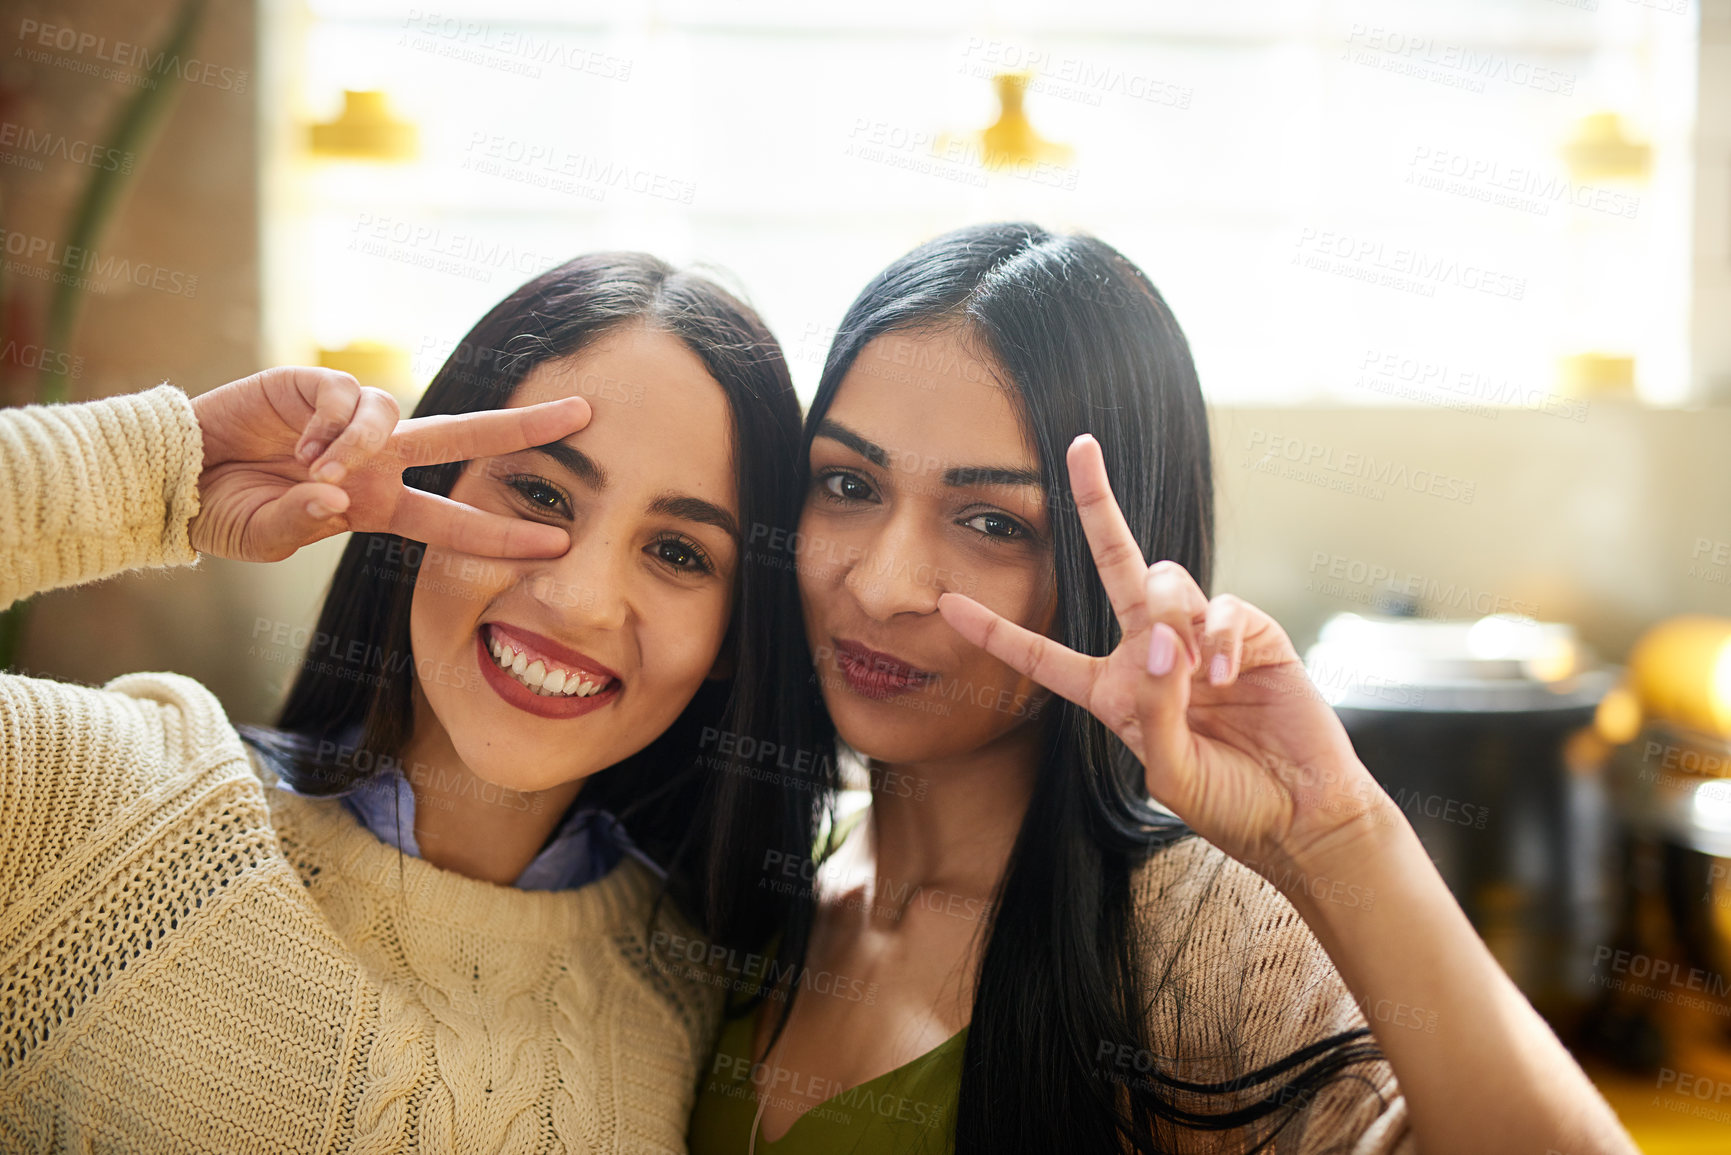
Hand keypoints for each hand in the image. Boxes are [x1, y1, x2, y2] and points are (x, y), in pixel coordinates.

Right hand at [187, 366, 590, 562]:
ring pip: (395, 417)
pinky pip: (347, 401)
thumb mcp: (264, 538)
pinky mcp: (317, 385)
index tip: (558, 544)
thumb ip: (298, 527)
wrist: (175, 475)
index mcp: (379, 506)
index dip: (504, 534)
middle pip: (468, 438)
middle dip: (525, 427)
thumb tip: (333, 500)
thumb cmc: (224, 512)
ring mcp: (352, 421)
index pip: (455, 521)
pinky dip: (329, 429)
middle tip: (585, 415)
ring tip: (317, 474)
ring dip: (361, 447)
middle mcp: (378, 460)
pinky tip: (297, 448)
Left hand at [936, 434, 1391, 874]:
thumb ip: (1153, 710)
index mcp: (1113, 692)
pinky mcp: (1253, 633)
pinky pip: (1225, 608)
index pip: (1044, 657)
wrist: (1300, 815)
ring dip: (1174, 618)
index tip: (948, 606)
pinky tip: (1228, 679)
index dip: (998, 632)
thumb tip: (1162, 640)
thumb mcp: (1171, 772)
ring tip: (1199, 677)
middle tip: (1080, 448)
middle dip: (1098, 504)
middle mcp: (1152, 653)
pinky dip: (1222, 640)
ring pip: (1168, 583)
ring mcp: (1202, 638)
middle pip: (1115, 565)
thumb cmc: (1229, 802)